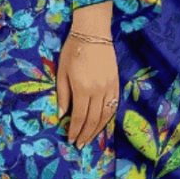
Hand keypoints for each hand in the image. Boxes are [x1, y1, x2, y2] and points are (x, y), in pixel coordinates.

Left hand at [56, 1, 118, 148]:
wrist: (93, 33)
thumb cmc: (73, 50)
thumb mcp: (62, 71)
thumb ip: (63, 94)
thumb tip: (62, 115)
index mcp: (82, 88)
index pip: (80, 116)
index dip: (76, 130)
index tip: (71, 140)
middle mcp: (98, 90)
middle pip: (94, 119)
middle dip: (86, 134)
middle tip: (80, 145)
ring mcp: (110, 87)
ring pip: (106, 115)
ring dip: (98, 130)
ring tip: (90, 139)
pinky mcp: (117, 83)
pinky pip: (114, 106)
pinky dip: (108, 118)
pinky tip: (103, 124)